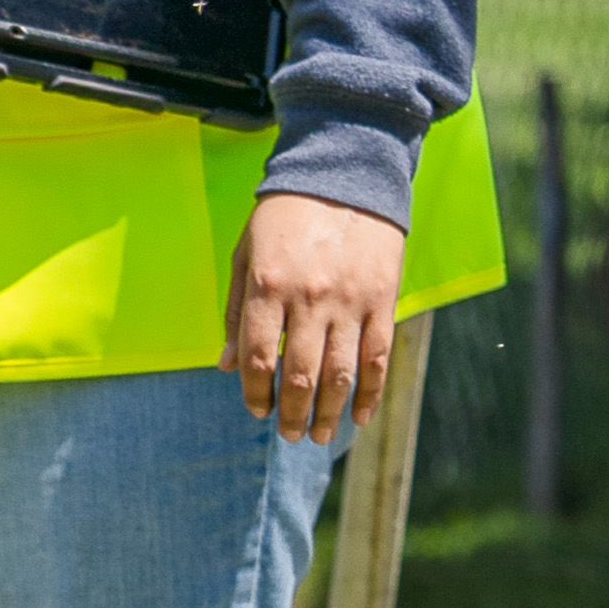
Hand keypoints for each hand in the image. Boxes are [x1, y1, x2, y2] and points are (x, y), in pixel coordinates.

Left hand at [232, 191, 405, 445]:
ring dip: (330, 411)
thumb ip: (236, 313)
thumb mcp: (245, 255)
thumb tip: (225, 367)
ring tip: (320, 435)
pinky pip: (378, 355)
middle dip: (292, 413)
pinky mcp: (382, 297)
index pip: (259, 359)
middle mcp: (309, 298)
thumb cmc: (285, 217)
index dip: (255, 394)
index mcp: (267, 287)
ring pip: (340, 372)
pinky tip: (362, 415)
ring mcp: (349, 299)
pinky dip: (370, 391)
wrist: (345, 172)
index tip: (257, 410)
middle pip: (299, 374)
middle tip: (289, 434)